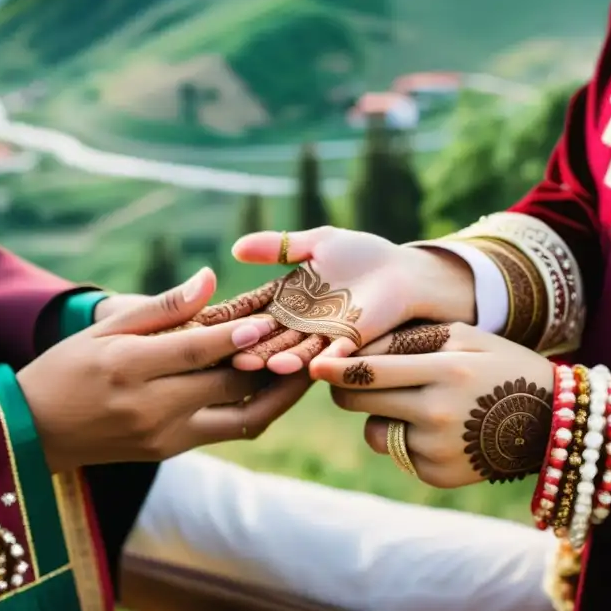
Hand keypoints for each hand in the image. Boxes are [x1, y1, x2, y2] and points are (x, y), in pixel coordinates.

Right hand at [19, 268, 310, 470]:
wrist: (33, 433)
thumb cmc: (65, 369)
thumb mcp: (104, 331)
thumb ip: (161, 308)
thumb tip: (209, 279)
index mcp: (130, 368)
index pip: (198, 351)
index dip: (239, 335)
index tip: (273, 318)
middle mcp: (151, 406)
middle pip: (229, 385)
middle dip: (271, 361)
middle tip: (306, 337)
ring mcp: (164, 435)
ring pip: (241, 419)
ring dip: (278, 396)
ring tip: (306, 370)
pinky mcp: (171, 451)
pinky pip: (227, 431)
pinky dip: (254, 409)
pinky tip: (273, 387)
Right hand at [229, 226, 476, 373]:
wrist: (402, 269)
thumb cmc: (360, 254)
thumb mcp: (316, 243)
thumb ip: (278, 246)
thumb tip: (236, 247)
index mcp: (289, 301)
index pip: (255, 312)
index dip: (234, 320)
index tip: (207, 327)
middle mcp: (302, 323)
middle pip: (271, 338)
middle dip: (251, 347)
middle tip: (228, 356)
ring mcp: (326, 336)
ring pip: (299, 351)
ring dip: (281, 359)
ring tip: (262, 365)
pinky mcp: (354, 341)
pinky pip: (337, 354)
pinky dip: (324, 360)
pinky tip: (308, 367)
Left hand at [311, 323, 554, 488]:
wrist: (551, 423)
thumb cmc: (501, 366)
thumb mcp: (465, 337)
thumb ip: (410, 339)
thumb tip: (354, 348)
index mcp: (445, 370)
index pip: (369, 370)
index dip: (334, 368)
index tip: (313, 365)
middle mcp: (437, 412)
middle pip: (359, 402)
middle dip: (347, 390)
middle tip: (352, 381)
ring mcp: (436, 448)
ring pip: (374, 431)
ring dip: (381, 417)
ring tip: (417, 404)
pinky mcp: (436, 474)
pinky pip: (397, 453)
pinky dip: (405, 440)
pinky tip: (438, 430)